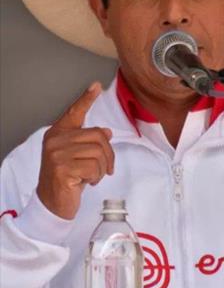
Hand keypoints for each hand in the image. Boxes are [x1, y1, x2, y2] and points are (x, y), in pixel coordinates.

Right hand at [36, 82, 113, 219]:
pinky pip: (94, 168)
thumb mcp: (77, 157)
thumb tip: (105, 132)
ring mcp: (57, 154)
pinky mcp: (62, 169)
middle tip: (102, 168)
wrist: (52, 202)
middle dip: (107, 155)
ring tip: (89, 176)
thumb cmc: (67, 178)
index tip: (96, 86)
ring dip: (101, 169)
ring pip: (99, 153)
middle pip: (98, 136)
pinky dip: (95, 177)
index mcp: (58, 133)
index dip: (86, 99)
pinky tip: (85, 182)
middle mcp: (55, 140)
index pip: (74, 112)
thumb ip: (87, 142)